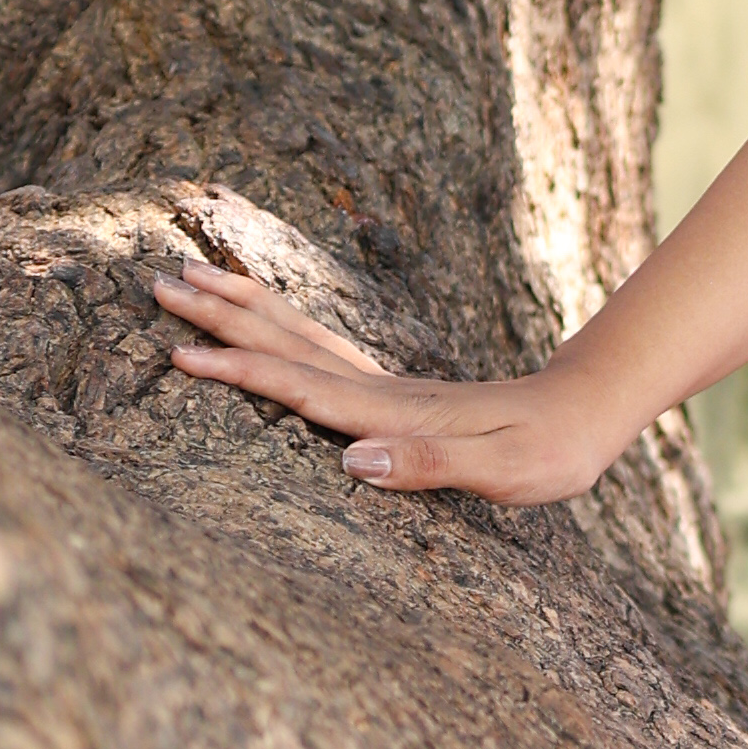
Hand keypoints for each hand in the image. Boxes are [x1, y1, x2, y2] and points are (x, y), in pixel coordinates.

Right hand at [152, 257, 622, 501]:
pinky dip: (280, 325)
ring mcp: (386, 386)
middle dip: (222, 316)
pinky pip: (319, 349)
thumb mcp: (501, 473)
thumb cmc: (549, 452)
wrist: (587, 411)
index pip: (303, 389)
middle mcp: (381, 392)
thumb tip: (353, 461)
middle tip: (159, 282)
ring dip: (243, 307)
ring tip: (191, 275)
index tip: (183, 354)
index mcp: (395, 417)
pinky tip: (262, 318)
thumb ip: (428, 469)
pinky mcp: (394, 392)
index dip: (242, 373)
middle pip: (287, 345)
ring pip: (298, 336)